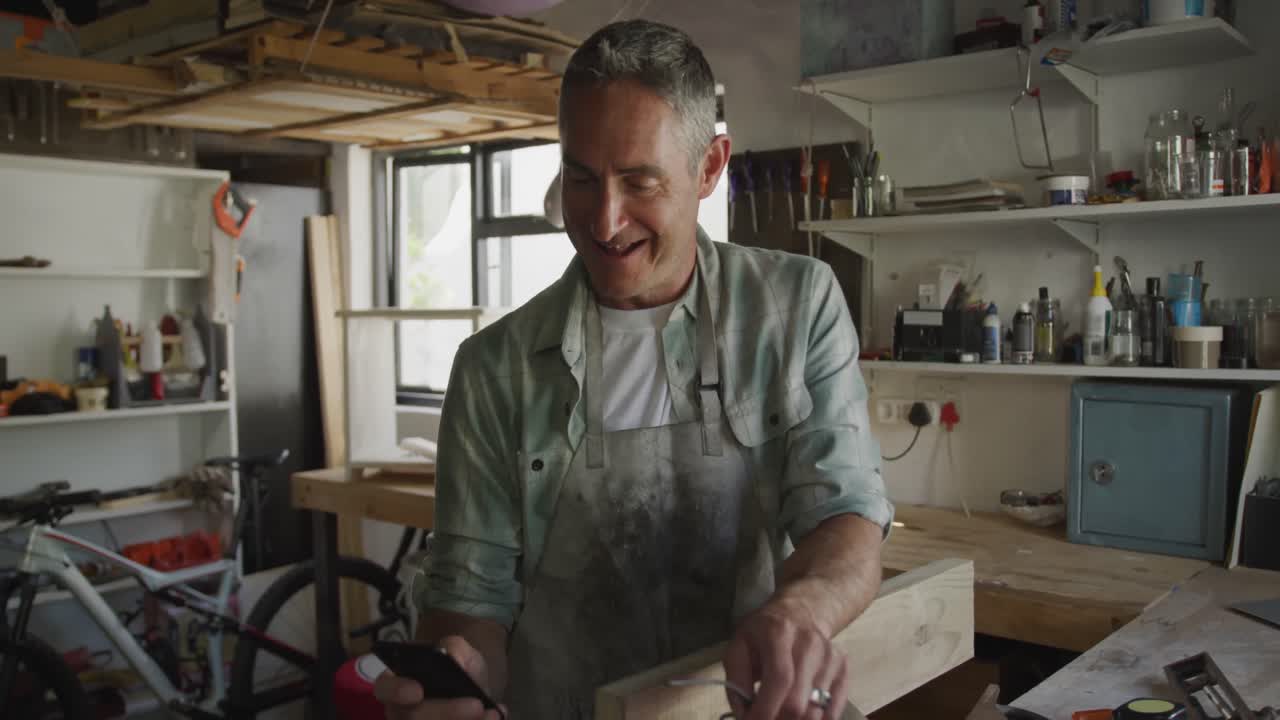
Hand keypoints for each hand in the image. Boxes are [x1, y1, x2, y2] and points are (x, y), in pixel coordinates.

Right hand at [374, 635, 505, 719]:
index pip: (384, 688)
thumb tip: (456, 661)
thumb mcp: (462, 652)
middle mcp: (401, 713)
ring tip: (490, 715)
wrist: (478, 696)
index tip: (417, 691)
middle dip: (445, 712)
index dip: (397, 691)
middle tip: (475, 706)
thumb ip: (456, 648)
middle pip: (410, 718)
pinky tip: (493, 718)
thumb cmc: (460, 671)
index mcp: (399, 684)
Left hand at [722, 603, 848, 719]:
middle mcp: (809, 644)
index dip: (766, 709)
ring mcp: (830, 656)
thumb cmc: (764, 632)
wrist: (801, 611)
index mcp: (779, 633)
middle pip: (799, 701)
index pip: (779, 679)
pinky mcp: (843, 668)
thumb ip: (736, 680)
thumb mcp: (739, 646)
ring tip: (780, 716)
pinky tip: (802, 715)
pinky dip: (817, 719)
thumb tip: (744, 715)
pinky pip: (834, 708)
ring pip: (817, 710)